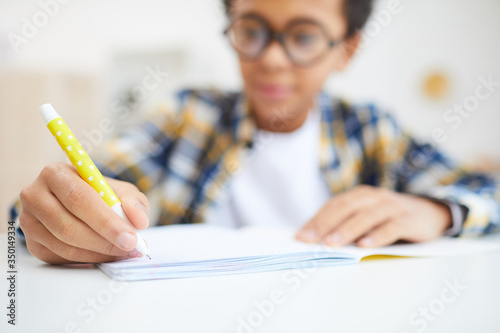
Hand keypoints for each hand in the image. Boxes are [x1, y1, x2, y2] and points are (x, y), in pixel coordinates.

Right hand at [19, 162, 149, 263]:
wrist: (79, 202)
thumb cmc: (100, 193)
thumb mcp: (120, 190)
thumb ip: (133, 202)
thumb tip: (139, 221)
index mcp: (55, 174)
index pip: (79, 199)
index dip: (106, 221)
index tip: (130, 236)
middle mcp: (35, 195)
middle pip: (68, 226)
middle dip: (104, 241)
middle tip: (130, 247)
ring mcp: (29, 222)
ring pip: (65, 245)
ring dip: (99, 253)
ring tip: (123, 252)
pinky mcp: (33, 243)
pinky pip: (62, 257)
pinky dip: (89, 259)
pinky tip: (107, 255)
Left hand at [296, 185, 451, 247]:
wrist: (430, 212)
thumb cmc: (389, 218)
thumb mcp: (367, 217)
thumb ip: (346, 224)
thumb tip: (316, 241)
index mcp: (359, 196)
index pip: (333, 206)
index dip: (316, 220)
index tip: (300, 236)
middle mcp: (373, 197)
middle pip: (345, 208)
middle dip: (325, 224)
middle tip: (309, 240)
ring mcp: (391, 207)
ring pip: (366, 217)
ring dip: (347, 230)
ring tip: (331, 243)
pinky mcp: (408, 219)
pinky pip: (391, 227)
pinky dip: (377, 236)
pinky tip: (365, 246)